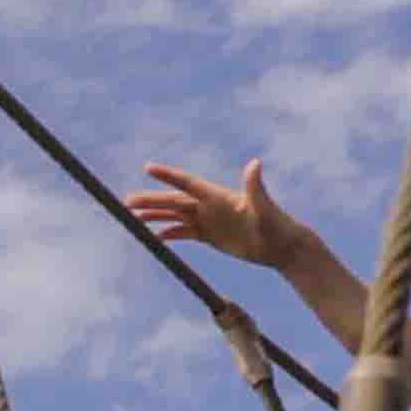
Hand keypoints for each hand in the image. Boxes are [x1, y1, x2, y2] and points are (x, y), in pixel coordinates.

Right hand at [123, 159, 303, 269]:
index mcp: (219, 196)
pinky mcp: (212, 235)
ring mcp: (210, 220)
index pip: (188, 183)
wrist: (284, 246)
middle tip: (126, 201)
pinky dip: (170, 234)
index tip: (148, 167)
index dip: (169, 175)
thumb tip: (255, 164)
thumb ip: (255, 187)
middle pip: (175, 200)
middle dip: (151, 200)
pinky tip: (155, 237)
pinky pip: (185, 233)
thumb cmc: (277, 225)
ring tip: (132, 217)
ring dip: (155, 215)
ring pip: (176, 216)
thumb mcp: (264, 207)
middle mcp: (211, 205)